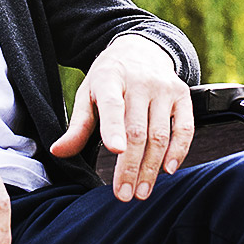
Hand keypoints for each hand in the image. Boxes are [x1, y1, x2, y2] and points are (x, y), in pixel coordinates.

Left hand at [50, 35, 194, 201]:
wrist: (140, 48)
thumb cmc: (109, 78)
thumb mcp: (87, 93)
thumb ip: (77, 125)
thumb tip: (58, 152)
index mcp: (109, 78)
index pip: (113, 106)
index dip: (114, 129)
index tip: (115, 151)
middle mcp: (140, 82)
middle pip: (137, 130)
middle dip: (130, 166)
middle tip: (123, 194)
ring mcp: (164, 88)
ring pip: (160, 134)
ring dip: (151, 167)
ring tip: (141, 191)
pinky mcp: (182, 95)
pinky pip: (184, 128)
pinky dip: (179, 151)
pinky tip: (168, 170)